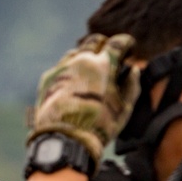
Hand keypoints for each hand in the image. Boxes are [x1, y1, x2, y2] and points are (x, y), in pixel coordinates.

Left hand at [27, 33, 139, 165]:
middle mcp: (81, 61)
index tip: (129, 48)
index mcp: (104, 65)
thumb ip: (132, 85)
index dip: (126, 43)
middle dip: (104, 45)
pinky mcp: (48, 79)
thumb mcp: (125, 108)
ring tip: (90, 70)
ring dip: (85, 57)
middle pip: (94, 41)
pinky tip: (74, 83)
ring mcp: (62, 68)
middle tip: (109, 55)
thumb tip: (133, 70)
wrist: (66, 139)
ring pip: (76, 53)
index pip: (118, 42)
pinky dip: (70, 71)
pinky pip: (61, 67)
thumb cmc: (100, 126)